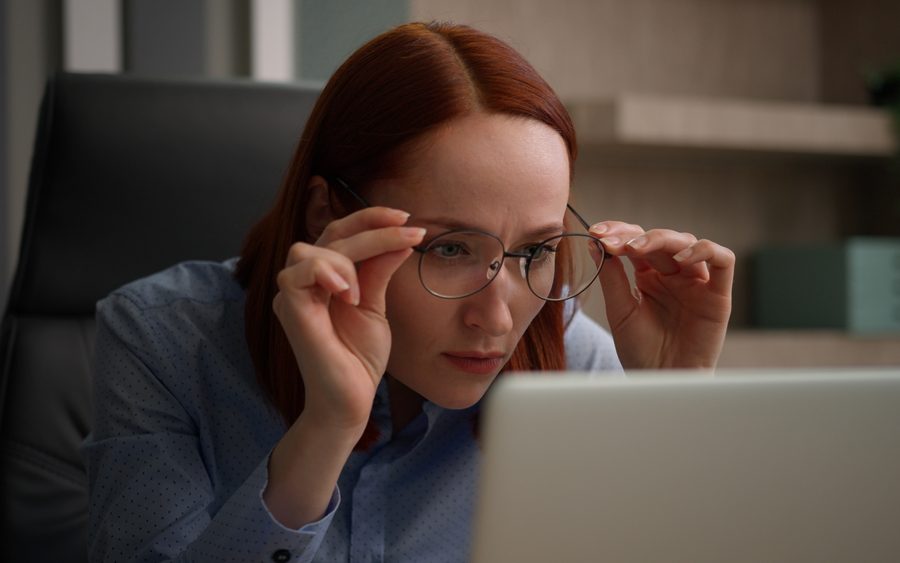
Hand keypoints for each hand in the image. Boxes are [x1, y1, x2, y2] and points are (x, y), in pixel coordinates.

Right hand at [273, 207, 425, 433]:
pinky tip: (349, 295)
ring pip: (311, 248)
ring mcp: (293, 295)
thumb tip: (400, 237)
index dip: (370, 219)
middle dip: (373, 229)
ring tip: (363, 293)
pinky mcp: (289, 310)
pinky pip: (296, 273)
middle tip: (410, 231)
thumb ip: (379, 270)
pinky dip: (326, 274)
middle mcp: (305, 281)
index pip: (340, 232)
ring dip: (348, 257)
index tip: (406, 217)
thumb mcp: (376, 305)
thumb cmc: (359, 357)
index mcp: (325, 277)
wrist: (351, 399)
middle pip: (331, 234)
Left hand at [590, 222, 733, 368]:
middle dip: (633, 235)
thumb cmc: (640, 351)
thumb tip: (596, 243)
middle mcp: (673, 275)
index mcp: (648, 277)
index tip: (596, 233)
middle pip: (659, 239)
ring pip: (688, 242)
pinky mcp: (718, 294)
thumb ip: (611, 277)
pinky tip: (680, 259)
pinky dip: (704, 251)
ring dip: (661, 238)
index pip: (636, 242)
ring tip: (635, 248)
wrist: (661, 382)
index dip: (618, 233)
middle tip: (610, 240)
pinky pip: (723, 260)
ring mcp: (696, 282)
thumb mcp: (620, 311)